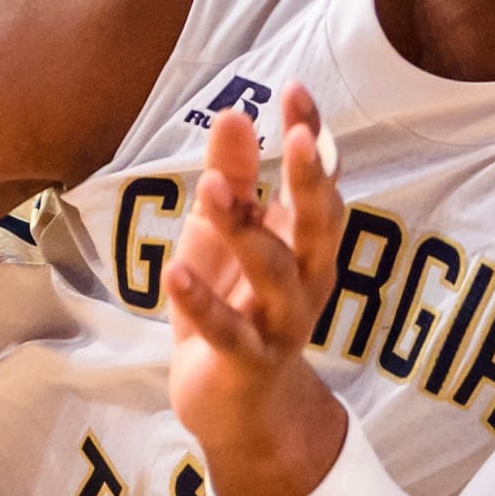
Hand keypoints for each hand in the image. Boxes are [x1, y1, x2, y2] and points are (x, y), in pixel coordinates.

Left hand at [163, 85, 349, 495]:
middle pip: (320, 226)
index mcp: (306, 242)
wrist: (235, 405)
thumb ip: (232, 177)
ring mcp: (280, 324)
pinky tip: (174, 273)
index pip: (319, 181)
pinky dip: (202, 304)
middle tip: (298, 137)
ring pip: (276, 276)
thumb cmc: (234, 303)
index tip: (296, 91)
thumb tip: (236, 113)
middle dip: (311, 181)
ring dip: (246, 232)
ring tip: (210, 191)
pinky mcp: (248, 363)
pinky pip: (229, 333)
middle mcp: (307, 279)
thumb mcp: (225, 234)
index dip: (313, 137)